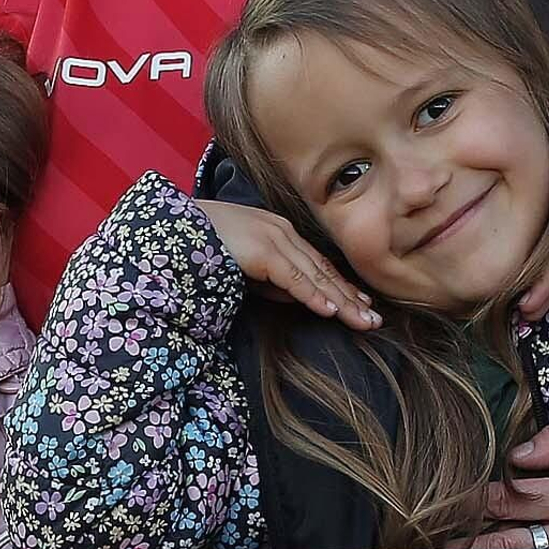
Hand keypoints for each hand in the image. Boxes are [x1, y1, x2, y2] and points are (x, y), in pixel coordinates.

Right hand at [194, 201, 380, 326]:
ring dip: (341, 301)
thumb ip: (272, 281)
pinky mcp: (262, 251)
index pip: (318, 264)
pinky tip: (330, 311)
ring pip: (315, 276)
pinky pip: (294, 278)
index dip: (341, 286)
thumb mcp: (245, 266)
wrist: (174, 227)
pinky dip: (314, 295)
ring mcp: (273, 239)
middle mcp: (282, 233)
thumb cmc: (204, 245)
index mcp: (280, 233)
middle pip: (324, 270)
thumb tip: (299, 298)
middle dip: (351, 297)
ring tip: (362, 321)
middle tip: (374, 319)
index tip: (361, 304)